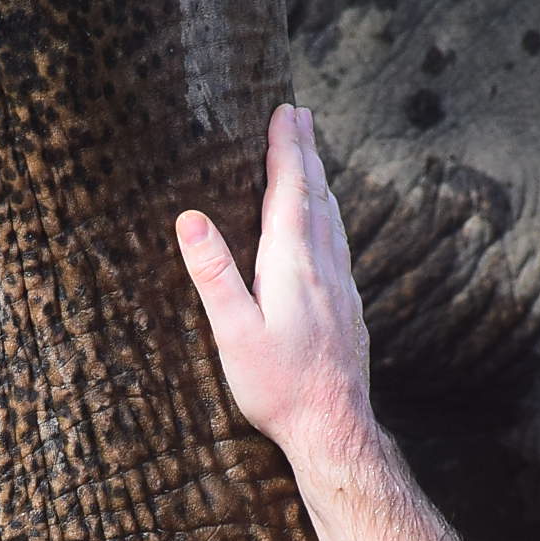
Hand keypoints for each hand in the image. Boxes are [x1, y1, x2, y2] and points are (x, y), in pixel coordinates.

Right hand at [176, 104, 375, 464]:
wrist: (335, 429)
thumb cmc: (278, 387)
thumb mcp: (234, 333)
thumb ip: (214, 273)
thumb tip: (190, 219)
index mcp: (293, 265)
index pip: (290, 190)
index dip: (285, 148)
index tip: (284, 111)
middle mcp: (324, 267)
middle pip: (316, 194)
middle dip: (306, 150)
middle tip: (300, 113)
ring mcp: (341, 286)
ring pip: (332, 217)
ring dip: (320, 179)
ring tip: (313, 156)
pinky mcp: (349, 307)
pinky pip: (339, 243)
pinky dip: (330, 215)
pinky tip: (327, 224)